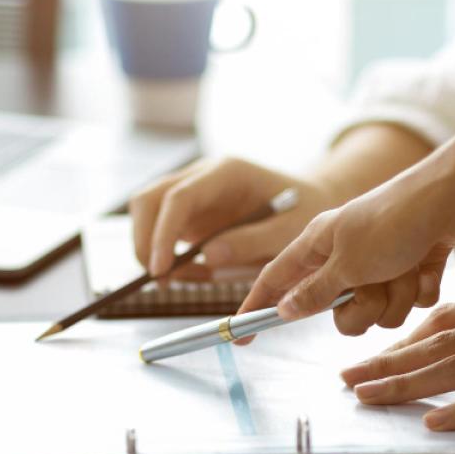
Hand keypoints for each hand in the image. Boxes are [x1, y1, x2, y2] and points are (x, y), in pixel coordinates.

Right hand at [128, 157, 343, 277]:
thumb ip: (253, 241)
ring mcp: (192, 196)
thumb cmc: (304, 211)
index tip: (161, 269)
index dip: (163, 233)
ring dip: (150, 249)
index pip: (179, 197)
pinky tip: (196, 275)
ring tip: (177, 280)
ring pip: (147, 214)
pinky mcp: (190, 215)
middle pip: (149, 199)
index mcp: (226, 172)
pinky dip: (168, 259)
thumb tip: (209, 256)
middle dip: (144, 240)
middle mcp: (201, 178)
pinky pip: (163, 236)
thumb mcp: (290, 230)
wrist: (310, 201)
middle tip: (159, 279)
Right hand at [238, 160, 454, 332]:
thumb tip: (285, 309)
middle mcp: (347, 252)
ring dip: (396, 298)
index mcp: (319, 243)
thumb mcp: (347, 264)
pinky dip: (421, 287)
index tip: (239, 338)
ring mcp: (382, 260)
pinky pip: (411, 302)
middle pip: (339, 311)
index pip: (276, 280)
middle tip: (372, 288)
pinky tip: (428, 264)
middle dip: (361, 310)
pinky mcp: (414, 266)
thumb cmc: (396, 222)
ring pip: (379, 311)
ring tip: (407, 269)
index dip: (257, 308)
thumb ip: (315, 292)